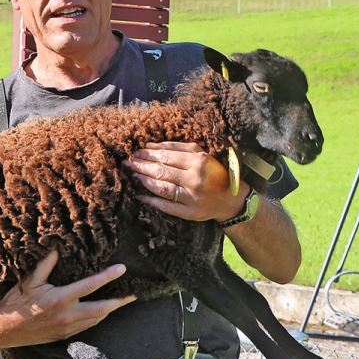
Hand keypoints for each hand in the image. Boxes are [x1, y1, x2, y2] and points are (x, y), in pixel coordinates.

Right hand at [0, 250, 135, 348]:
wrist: (4, 330)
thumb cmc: (16, 303)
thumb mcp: (28, 281)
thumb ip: (45, 265)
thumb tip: (56, 248)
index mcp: (61, 299)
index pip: (91, 285)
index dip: (108, 276)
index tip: (121, 268)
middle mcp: (68, 315)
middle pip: (102, 309)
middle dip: (119, 302)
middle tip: (133, 295)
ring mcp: (67, 328)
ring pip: (96, 319)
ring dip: (109, 311)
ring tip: (120, 302)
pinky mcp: (64, 336)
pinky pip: (86, 326)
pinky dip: (96, 318)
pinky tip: (99, 313)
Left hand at [124, 141, 247, 222]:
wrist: (231, 199)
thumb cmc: (214, 173)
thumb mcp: (202, 154)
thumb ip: (178, 147)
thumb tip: (151, 145)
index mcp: (199, 161)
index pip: (166, 156)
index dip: (148, 154)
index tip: (135, 152)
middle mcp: (195, 179)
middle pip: (161, 171)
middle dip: (141, 166)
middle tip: (127, 163)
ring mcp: (192, 197)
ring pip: (161, 188)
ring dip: (143, 181)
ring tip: (132, 175)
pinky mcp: (190, 213)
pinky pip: (166, 206)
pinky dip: (151, 200)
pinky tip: (139, 195)